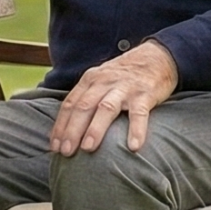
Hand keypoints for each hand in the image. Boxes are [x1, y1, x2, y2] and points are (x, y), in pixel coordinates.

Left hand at [49, 41, 178, 154]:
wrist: (156, 57)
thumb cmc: (124, 77)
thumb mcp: (100, 81)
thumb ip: (86, 99)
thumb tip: (67, 130)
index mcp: (90, 80)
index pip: (70, 104)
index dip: (60, 126)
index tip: (54, 146)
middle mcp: (104, 82)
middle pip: (83, 107)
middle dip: (72, 130)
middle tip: (66, 152)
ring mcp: (124, 88)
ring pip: (106, 108)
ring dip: (95, 129)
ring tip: (88, 148)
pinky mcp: (145, 94)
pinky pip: (139, 113)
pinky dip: (136, 130)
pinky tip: (133, 147)